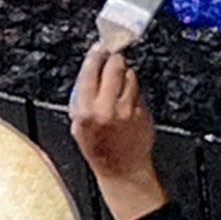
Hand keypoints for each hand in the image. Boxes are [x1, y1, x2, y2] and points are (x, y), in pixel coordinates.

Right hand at [69, 45, 165, 219]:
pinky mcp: (142, 112)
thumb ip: (81, 100)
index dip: (95, 55)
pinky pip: (138, 91)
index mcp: (86, 111)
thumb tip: (88, 73)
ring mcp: (127, 110)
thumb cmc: (100, 151)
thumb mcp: (78, 127)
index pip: (90, 70)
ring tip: (119, 88)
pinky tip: (128, 104)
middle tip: (112, 60)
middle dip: (113, 59)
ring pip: (130, 75)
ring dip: (125, 75)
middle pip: (114, 65)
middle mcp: (107, 109)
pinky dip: (133, 91)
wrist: (122, 171)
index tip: (98, 49)